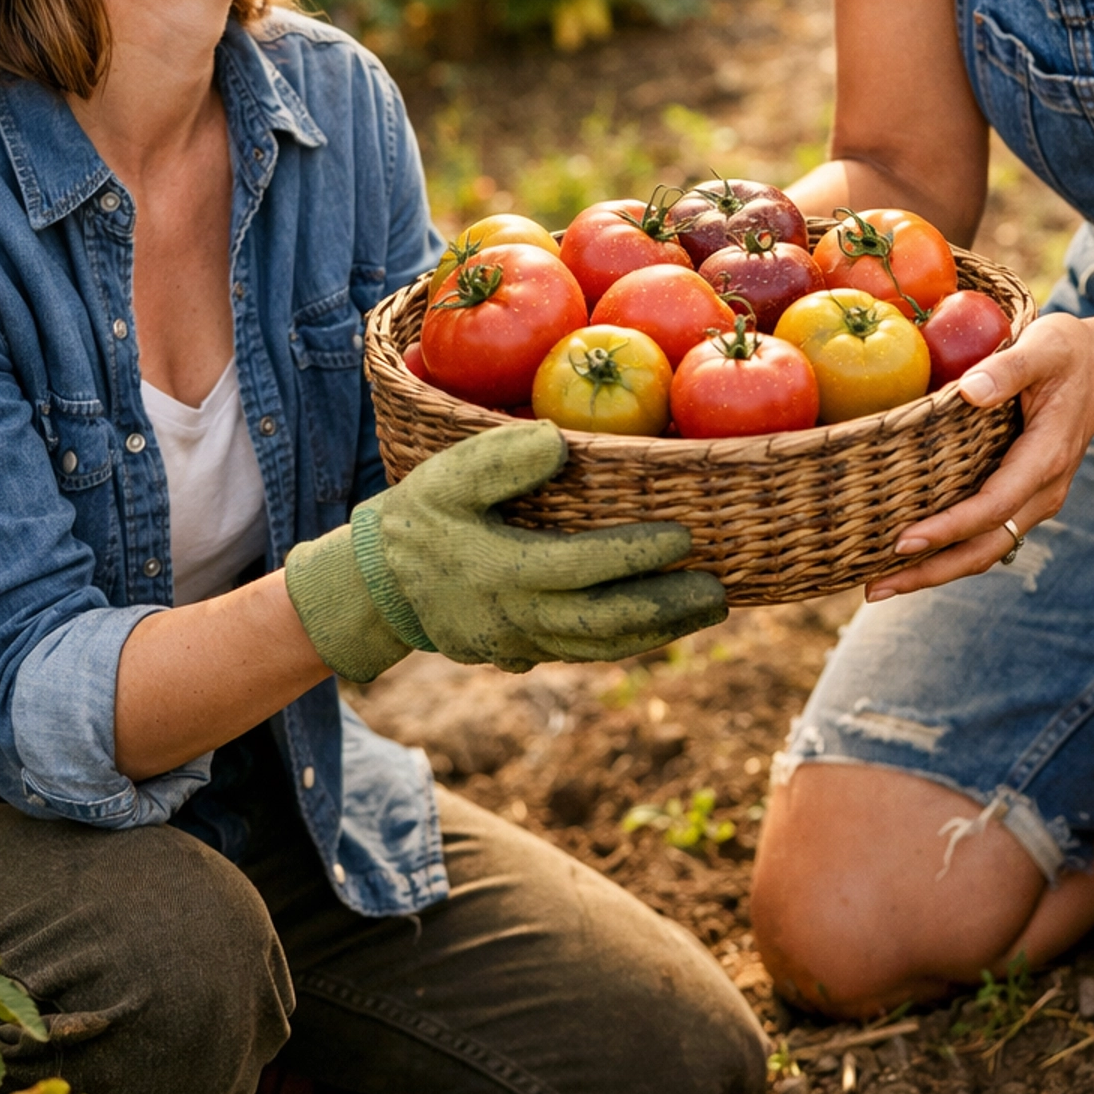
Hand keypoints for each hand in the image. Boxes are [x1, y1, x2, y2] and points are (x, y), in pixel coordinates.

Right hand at [288, 420, 726, 676]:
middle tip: (720, 592)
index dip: (637, 556)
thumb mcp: (446, 477)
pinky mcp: (520, 652)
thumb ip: (500, 461)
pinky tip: (660, 623)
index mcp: (503, 571)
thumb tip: (559, 441)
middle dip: (667, 610)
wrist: (373, 586)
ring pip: (601, 646)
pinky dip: (628, 640)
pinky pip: (584, 651)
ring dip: (658, 631)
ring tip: (708, 610)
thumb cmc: (415, 518)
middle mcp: (518, 616)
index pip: (584, 568)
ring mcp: (521, 642)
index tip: (685, 537)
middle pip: (606, 623)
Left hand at [868, 311, 1093, 598]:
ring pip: (986, 549)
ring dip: (936, 570)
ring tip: (881, 585)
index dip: (948, 529)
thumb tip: (970, 391)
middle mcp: (1043, 490)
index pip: (992, 507)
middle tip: (873, 588)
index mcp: (1046, 458)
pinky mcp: (1024, 495)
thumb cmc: (1069, 352)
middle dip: (931, 571)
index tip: (903, 542)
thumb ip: (1008, 368)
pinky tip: (913, 553)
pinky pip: (988, 533)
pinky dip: (951, 550)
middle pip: (985, 547)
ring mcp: (1036, 498)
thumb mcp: (1044, 348)